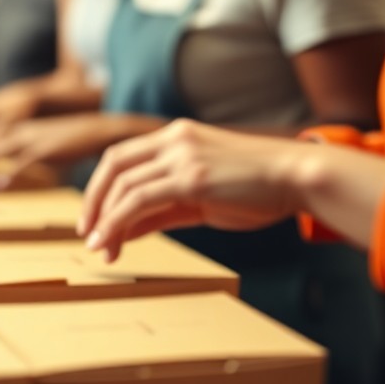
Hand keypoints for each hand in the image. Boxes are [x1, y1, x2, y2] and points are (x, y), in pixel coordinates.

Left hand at [0, 113, 125, 188]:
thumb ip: (19, 156)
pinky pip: (26, 159)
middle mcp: (20, 130)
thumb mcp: (38, 146)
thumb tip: (1, 175)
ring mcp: (34, 136)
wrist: (100, 129)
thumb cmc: (68, 141)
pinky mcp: (49, 146)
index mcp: (16, 129)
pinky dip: (11, 171)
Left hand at [80, 120, 305, 260]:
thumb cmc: (257, 189)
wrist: (298, 178)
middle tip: (86, 233)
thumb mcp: (201, 196)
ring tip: (98, 248)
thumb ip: (163, 208)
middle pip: (113, 166)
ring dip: (104, 220)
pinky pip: (139, 200)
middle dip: (93, 201)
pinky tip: (109, 243)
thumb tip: (125, 229)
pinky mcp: (191, 178)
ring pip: (123, 186)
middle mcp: (174, 139)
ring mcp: (182, 156)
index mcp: (176, 136)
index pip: (123, 156)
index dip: (101, 187)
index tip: (93, 217)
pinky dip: (117, 223)